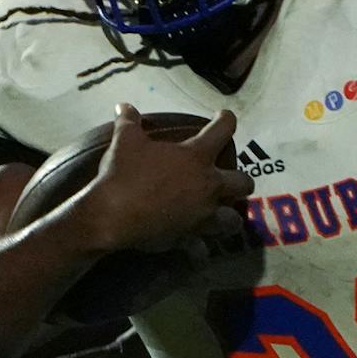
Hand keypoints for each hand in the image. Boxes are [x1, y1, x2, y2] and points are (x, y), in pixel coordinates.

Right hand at [74, 106, 250, 254]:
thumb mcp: (124, 140)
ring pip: (234, 220)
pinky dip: (201, 251)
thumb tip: (124, 106)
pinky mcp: (191, 237)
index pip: (222, 131)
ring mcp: (203, 214)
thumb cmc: (122, 173)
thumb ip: (129, 122)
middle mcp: (208, 186)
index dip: (227, 120)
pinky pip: (203, 250)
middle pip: (244, 183)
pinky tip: (199, 251)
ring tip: (222, 215)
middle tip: (230, 180)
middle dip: (241, 181)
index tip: (225, 117)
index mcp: (196, 157)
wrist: (112, 214)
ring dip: (230, 217)